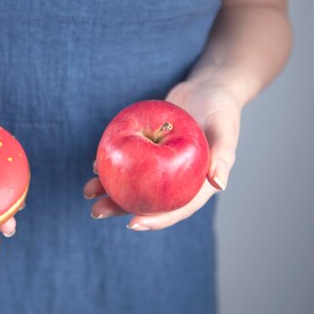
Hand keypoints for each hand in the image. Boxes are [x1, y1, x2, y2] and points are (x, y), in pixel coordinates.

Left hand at [84, 76, 242, 229]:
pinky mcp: (149, 149)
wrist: (207, 89)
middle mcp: (176, 180)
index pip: (176, 209)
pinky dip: (113, 164)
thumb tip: (219, 185)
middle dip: (120, 209)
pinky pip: (129, 160)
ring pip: (133, 183)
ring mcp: (161, 166)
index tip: (132, 224)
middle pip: (147, 201)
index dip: (155, 220)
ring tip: (87, 191)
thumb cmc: (221, 110)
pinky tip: (96, 165)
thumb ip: (223, 157)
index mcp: (197, 185)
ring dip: (109, 189)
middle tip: (96, 211)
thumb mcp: (226, 130)